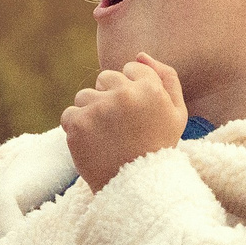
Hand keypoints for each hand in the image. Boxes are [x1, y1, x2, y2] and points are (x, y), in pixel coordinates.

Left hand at [62, 54, 186, 190]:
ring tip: (107, 138)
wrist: (136, 189)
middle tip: (121, 128)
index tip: (136, 114)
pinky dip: (76, 129)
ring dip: (92, 113)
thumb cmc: (158, 149)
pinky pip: (69, 114)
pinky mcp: (77, 124)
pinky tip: (93, 145)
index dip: (132, 91)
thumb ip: (165, 77)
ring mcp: (99, 108)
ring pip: (84, 95)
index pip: (130, 68)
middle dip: (110, 98)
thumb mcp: (176, 113)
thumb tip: (139, 54)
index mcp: (150, 88)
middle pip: (105, 78)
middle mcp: (124, 94)